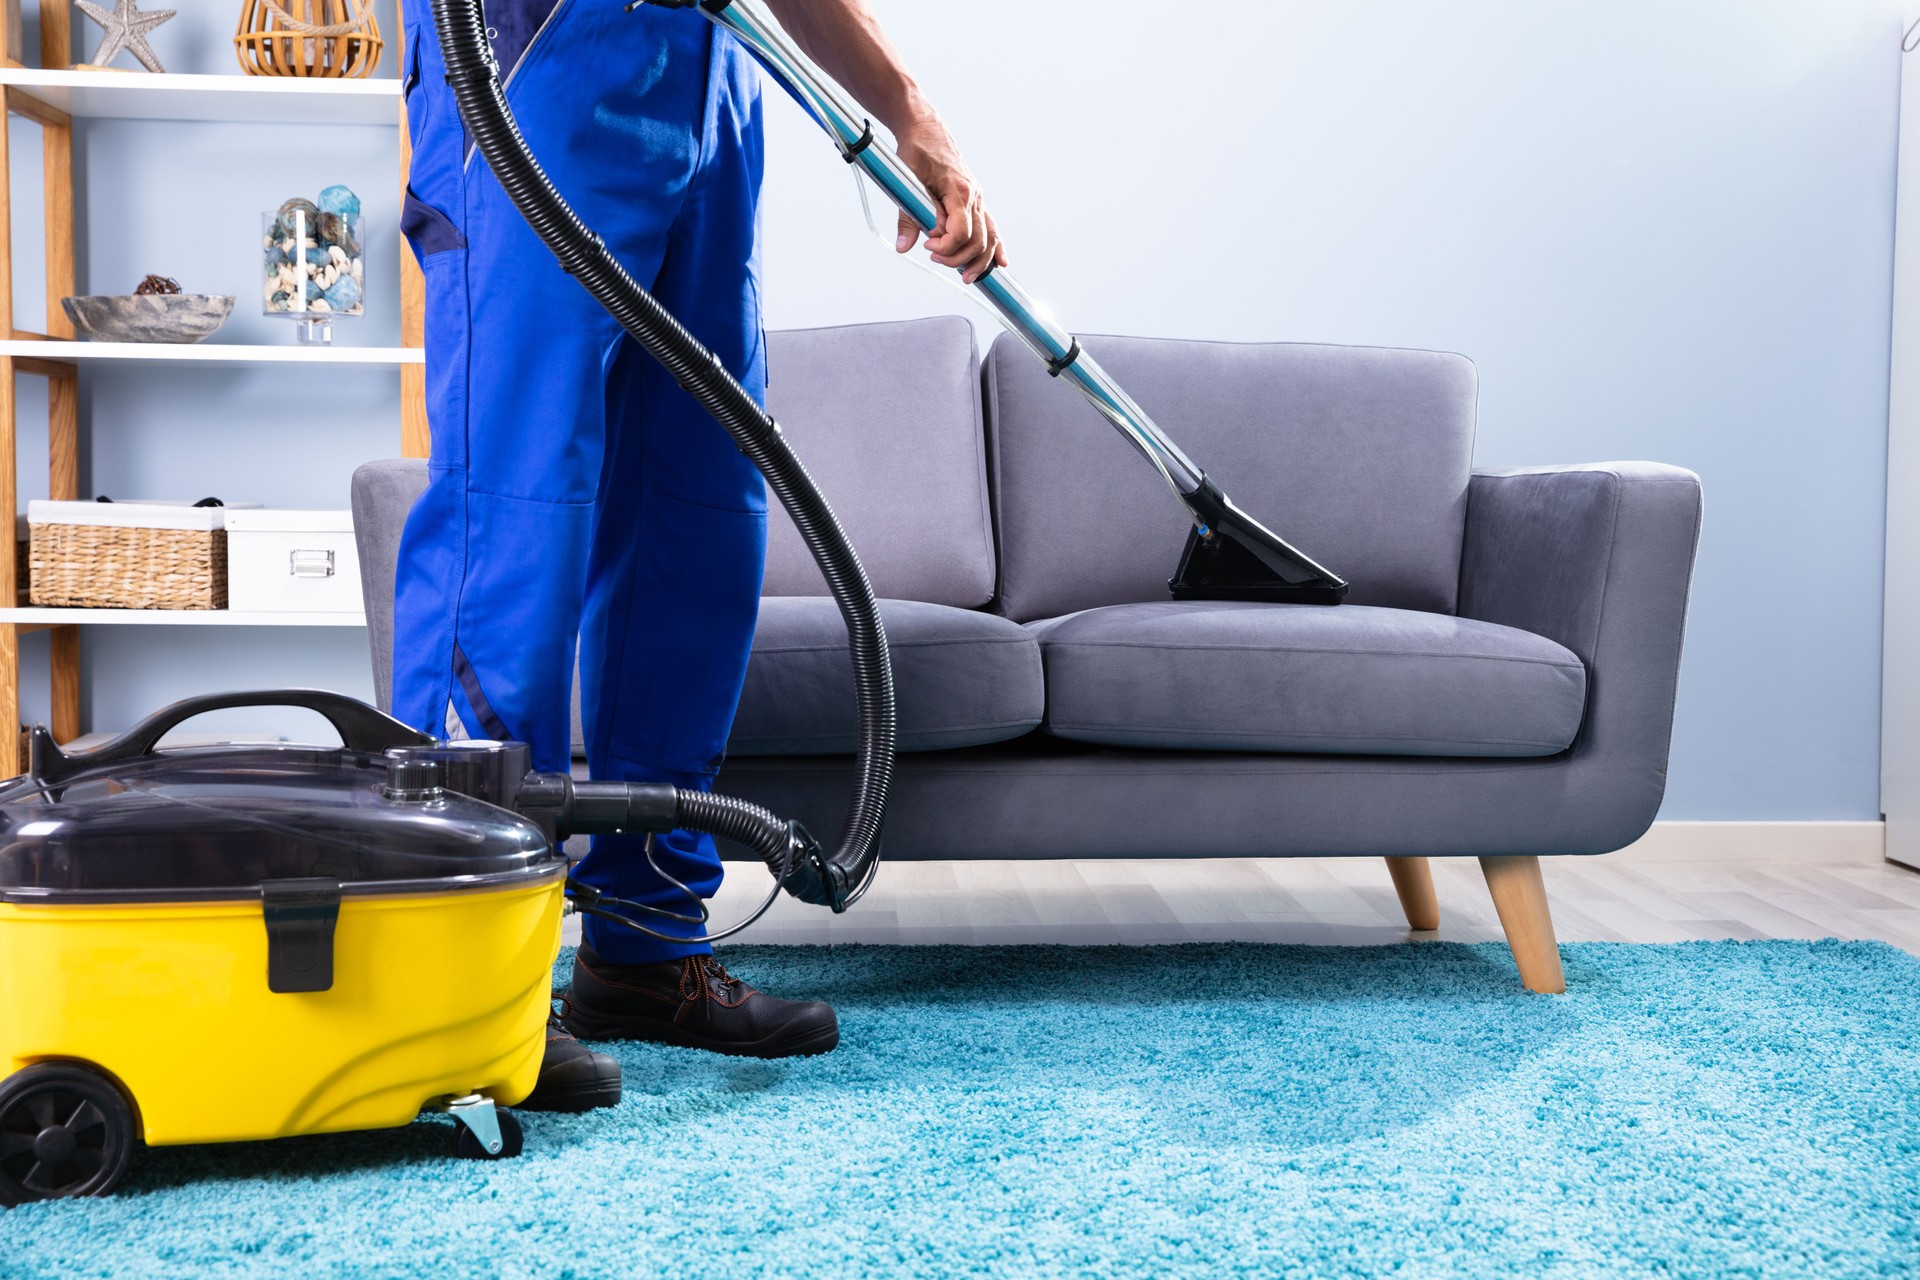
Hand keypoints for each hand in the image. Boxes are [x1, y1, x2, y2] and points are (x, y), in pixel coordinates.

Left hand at [892, 113, 1007, 283]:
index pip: (961, 232)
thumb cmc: (916, 151)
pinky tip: (1000, 263)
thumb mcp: (906, 181)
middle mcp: (974, 195)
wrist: (924, 128)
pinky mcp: (975, 200)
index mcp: (959, 190)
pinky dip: (996, 246)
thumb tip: (903, 247)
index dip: (945, 247)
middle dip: (959, 258)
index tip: (927, 248)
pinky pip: (991, 226)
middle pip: (978, 240)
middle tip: (935, 260)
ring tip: (967, 277)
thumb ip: (907, 217)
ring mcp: (977, 198)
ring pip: (989, 237)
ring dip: (980, 260)